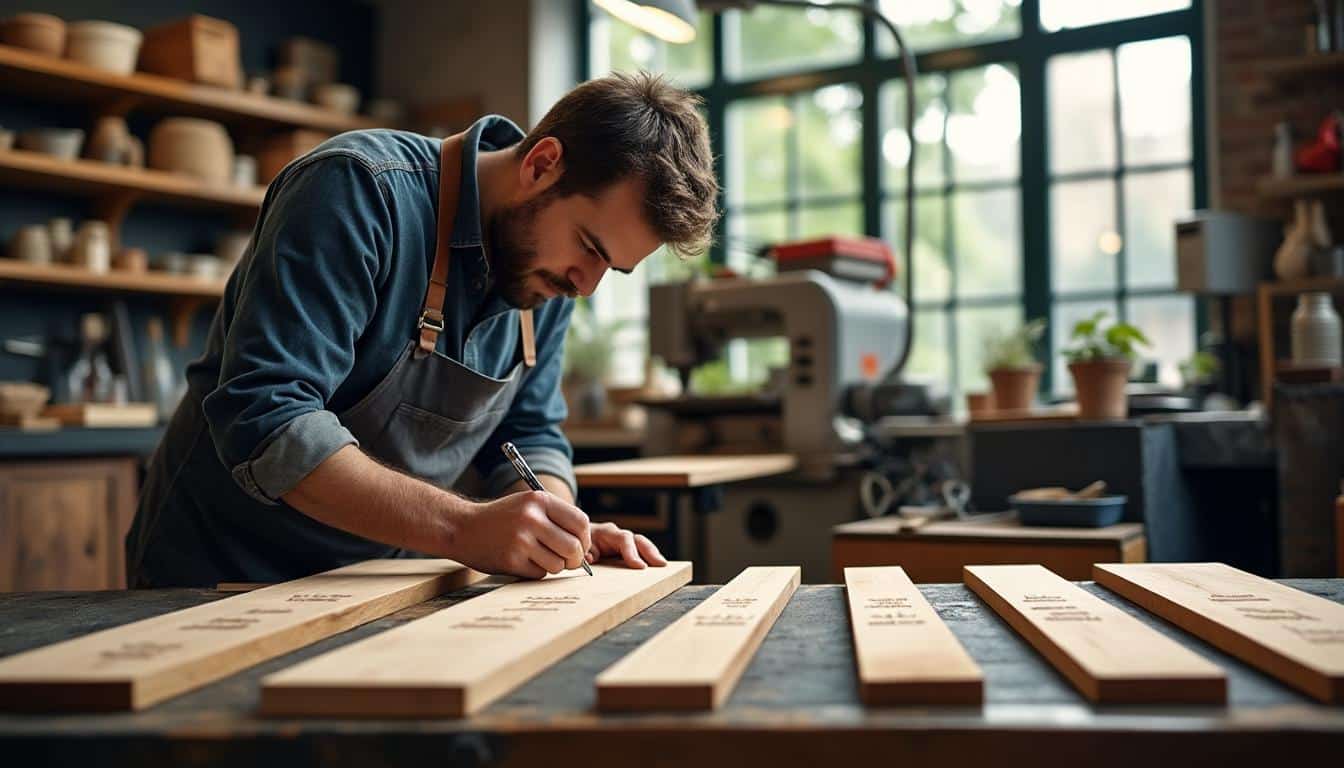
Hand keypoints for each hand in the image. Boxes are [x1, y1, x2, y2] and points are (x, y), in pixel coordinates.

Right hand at [453, 491, 590, 578]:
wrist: (463, 527)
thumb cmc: (502, 518)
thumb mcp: (528, 504)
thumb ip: (557, 518)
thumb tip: (587, 547)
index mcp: (539, 500)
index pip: (580, 522)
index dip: (585, 538)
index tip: (581, 544)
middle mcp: (531, 518)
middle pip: (574, 547)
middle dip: (576, 559)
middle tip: (569, 560)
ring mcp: (520, 540)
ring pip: (558, 564)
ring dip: (554, 566)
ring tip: (540, 557)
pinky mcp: (511, 560)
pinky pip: (540, 573)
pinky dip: (537, 571)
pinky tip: (523, 560)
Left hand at [584, 522, 666, 568]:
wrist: (573, 536)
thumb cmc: (576, 543)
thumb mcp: (577, 546)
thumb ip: (583, 552)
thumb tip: (590, 559)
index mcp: (606, 533)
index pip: (623, 539)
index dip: (632, 552)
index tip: (639, 566)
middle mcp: (617, 535)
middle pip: (638, 540)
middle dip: (650, 552)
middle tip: (660, 565)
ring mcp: (623, 543)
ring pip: (642, 545)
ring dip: (653, 555)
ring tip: (662, 566)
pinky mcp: (626, 550)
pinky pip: (640, 552)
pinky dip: (648, 558)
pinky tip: (656, 567)